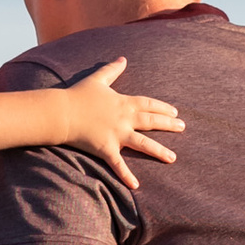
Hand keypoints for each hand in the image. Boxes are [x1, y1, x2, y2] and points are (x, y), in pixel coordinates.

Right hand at [56, 57, 183, 192]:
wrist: (62, 112)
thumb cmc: (78, 95)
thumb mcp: (97, 79)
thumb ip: (112, 70)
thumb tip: (123, 58)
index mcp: (123, 103)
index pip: (149, 104)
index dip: (163, 108)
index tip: (175, 112)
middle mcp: (124, 119)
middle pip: (151, 122)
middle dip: (168, 125)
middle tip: (183, 128)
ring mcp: (116, 135)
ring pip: (143, 144)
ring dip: (159, 151)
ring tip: (173, 158)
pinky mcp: (106, 149)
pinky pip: (118, 164)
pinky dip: (126, 175)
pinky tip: (136, 185)